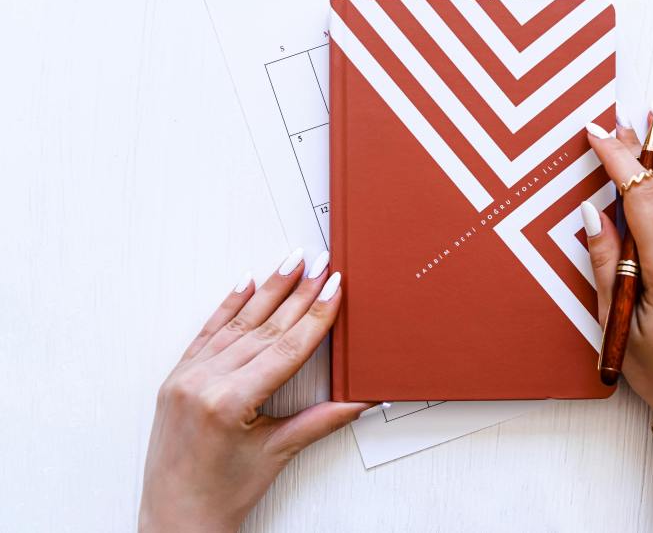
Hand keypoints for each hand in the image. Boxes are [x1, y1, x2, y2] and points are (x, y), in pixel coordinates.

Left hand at [139, 249, 371, 532]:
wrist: (175, 519)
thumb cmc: (221, 495)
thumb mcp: (277, 453)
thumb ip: (322, 420)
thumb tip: (361, 400)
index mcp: (229, 402)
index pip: (285, 347)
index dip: (316, 314)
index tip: (336, 287)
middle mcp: (203, 383)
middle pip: (264, 327)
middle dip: (299, 292)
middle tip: (323, 264)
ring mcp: (186, 377)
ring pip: (237, 323)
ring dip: (269, 288)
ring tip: (292, 261)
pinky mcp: (177, 377)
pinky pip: (207, 332)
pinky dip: (228, 305)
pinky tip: (246, 282)